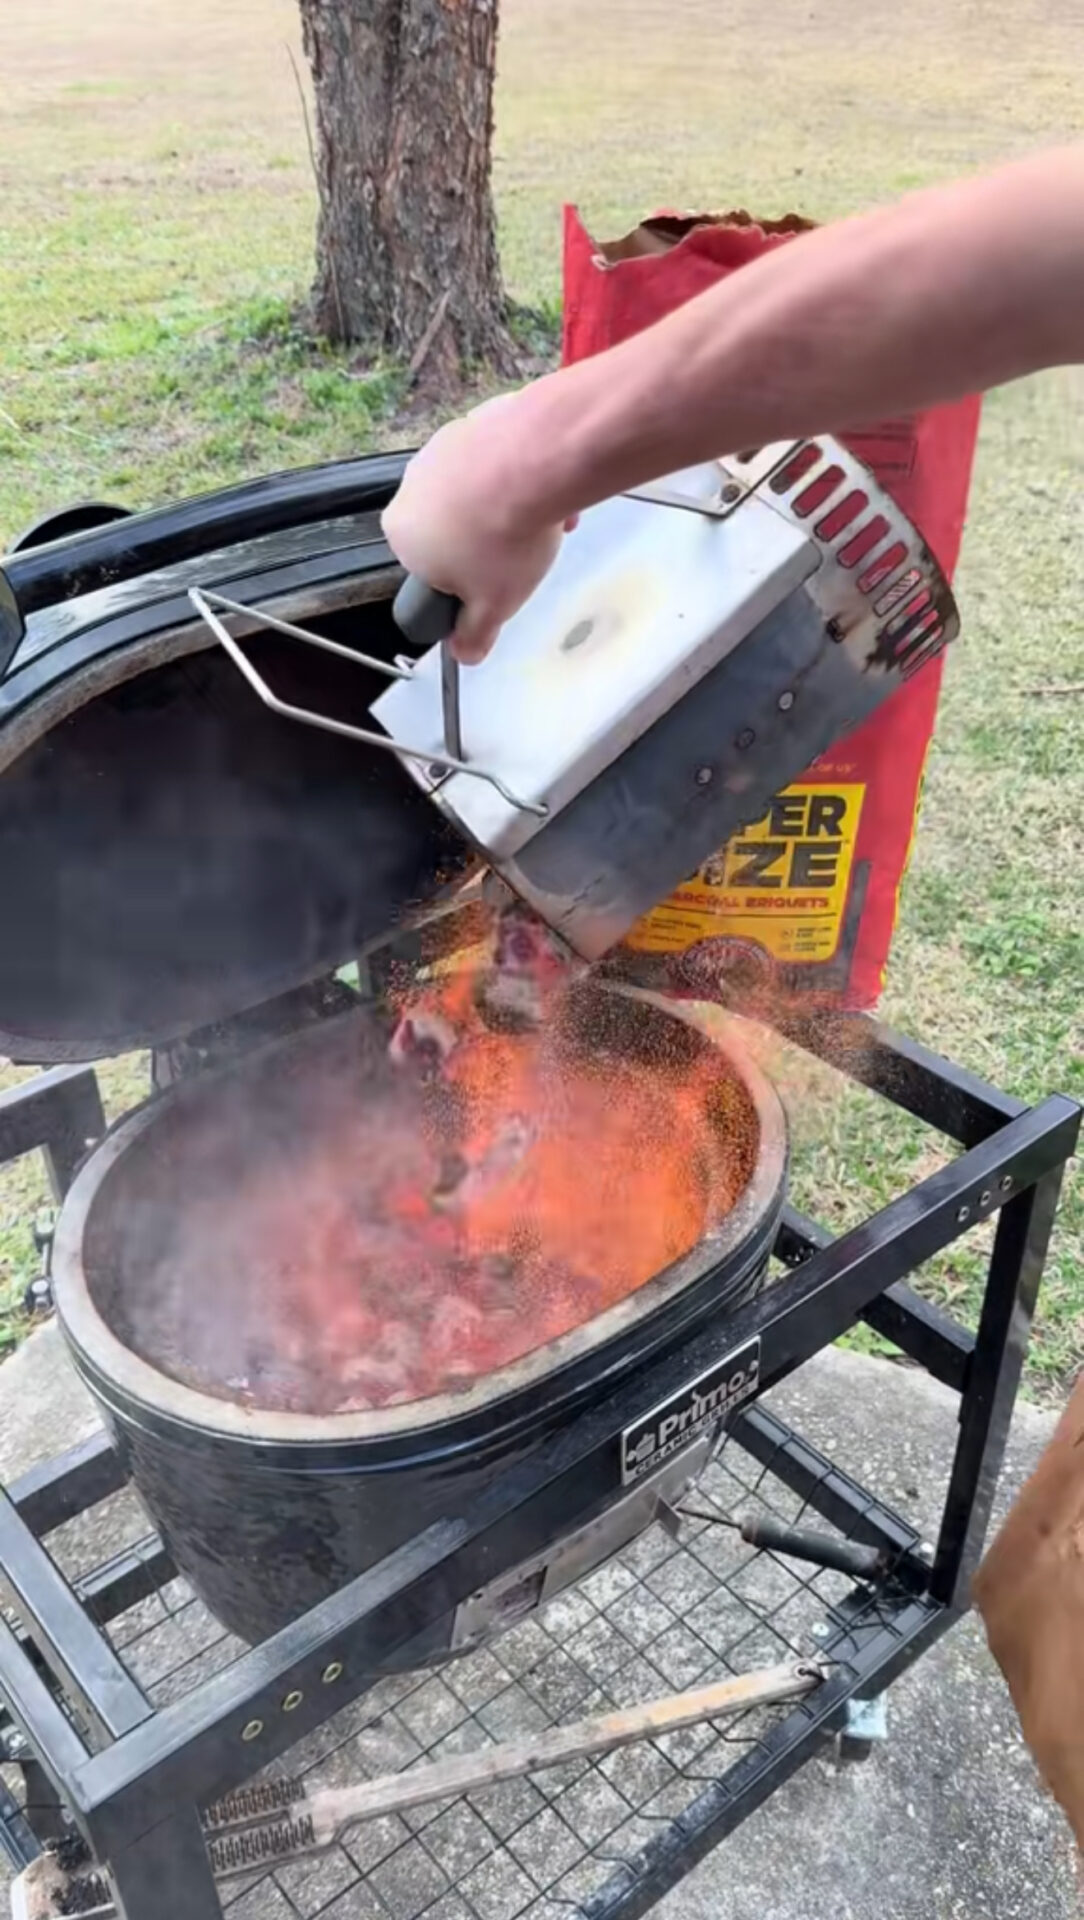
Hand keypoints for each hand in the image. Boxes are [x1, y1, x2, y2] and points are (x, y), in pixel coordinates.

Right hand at [381, 395, 574, 664]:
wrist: (536, 461)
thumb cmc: (502, 538)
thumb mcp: (492, 605)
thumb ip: (474, 633)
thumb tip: (465, 654)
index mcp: (402, 534)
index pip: (428, 568)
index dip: (464, 581)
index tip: (495, 585)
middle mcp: (412, 486)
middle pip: (455, 526)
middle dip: (491, 542)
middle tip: (525, 556)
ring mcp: (443, 446)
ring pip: (481, 491)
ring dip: (512, 510)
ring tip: (548, 522)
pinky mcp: (478, 419)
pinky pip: (501, 458)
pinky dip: (524, 474)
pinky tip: (554, 489)